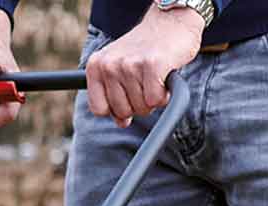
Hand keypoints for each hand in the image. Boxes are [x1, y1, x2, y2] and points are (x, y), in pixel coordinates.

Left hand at [85, 6, 202, 126]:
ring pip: (140, 107)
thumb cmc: (146, 49)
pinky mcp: (151, 65)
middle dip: (138, 105)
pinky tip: (165, 78)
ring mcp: (129, 64)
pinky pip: (156, 100)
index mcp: (96, 66)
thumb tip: (122, 122)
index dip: (116, 110)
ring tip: (155, 77)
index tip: (128, 98)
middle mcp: (109, 65)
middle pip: (122, 111)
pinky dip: (164, 95)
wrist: (170, 21)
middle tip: (146, 84)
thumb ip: (115, 96)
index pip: (99, 109)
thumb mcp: (121, 69)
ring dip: (153, 99)